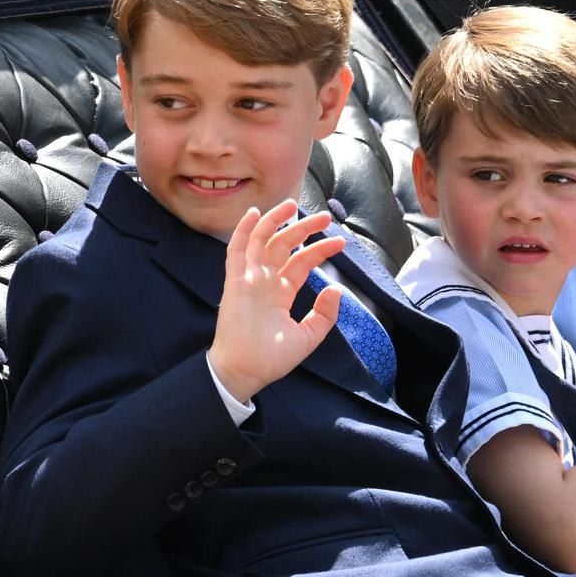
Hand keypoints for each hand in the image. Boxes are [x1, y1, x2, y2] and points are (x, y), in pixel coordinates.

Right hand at [209, 201, 345, 402]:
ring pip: (261, 241)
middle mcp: (265, 281)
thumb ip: (325, 315)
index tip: (340, 243)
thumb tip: (336, 290)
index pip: (301, 263)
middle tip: (325, 217)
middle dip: (304, 229)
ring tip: (293, 205)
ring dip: (275, 221)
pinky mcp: (235, 282)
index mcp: (281, 293)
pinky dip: (244, 231)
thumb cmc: (271, 358)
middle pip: (284, 246)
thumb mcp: (308, 337)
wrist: (245, 372)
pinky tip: (255, 214)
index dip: (320, 250)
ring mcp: (249, 279)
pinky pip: (237, 251)